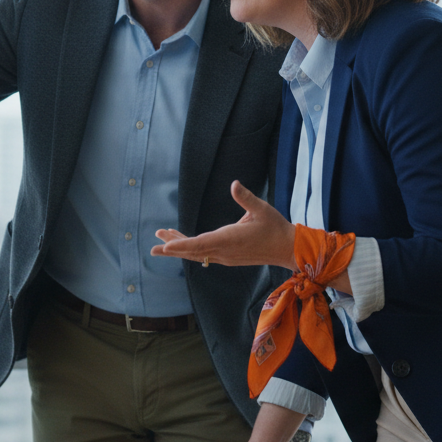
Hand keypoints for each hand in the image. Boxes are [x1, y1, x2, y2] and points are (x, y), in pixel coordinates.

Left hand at [152, 180, 294, 269]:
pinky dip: (191, 249)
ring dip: (180, 247)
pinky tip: (183, 243)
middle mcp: (224, 251)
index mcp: (230, 239)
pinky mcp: (228, 257)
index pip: (200, 244)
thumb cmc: (275, 227)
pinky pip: (205, 254)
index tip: (165, 246)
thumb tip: (234, 184)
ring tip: (163, 240)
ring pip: (197, 253)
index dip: (180, 244)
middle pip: (193, 251)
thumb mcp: (262, 209)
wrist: (287, 248)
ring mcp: (226, 256)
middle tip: (153, 246)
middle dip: (172, 247)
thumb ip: (246, 198)